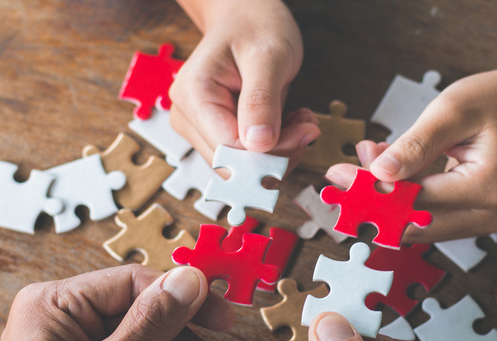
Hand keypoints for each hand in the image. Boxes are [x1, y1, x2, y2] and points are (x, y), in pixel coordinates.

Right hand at [170, 0, 319, 168]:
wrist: (245, 17)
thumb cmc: (256, 27)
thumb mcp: (268, 57)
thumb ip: (261, 101)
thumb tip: (258, 145)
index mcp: (194, 95)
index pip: (231, 149)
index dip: (272, 152)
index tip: (306, 131)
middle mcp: (188, 117)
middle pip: (234, 164)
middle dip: (278, 154)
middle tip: (309, 127)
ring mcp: (198, 127)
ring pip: (242, 166)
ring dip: (279, 152)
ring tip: (301, 121)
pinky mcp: (213, 133)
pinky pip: (246, 157)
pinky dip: (274, 148)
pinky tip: (290, 124)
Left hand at [326, 67, 496, 242]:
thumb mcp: (452, 110)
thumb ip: (415, 145)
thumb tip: (378, 176)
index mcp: (488, 189)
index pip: (413, 201)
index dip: (369, 192)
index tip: (336, 174)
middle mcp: (490, 216)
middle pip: (412, 224)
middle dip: (372, 200)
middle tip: (343, 171)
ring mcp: (484, 222)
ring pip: (416, 225)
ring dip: (385, 198)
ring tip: (371, 157)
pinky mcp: (475, 219)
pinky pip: (429, 217)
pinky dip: (403, 197)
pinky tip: (389, 169)